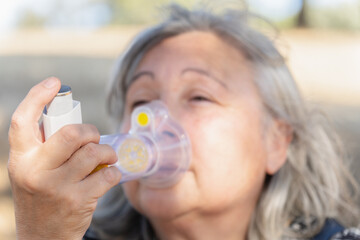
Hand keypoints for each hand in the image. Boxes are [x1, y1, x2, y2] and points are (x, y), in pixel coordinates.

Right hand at [7, 78, 120, 239]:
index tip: (55, 82)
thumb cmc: (42, 196)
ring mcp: (56, 187)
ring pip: (93, 152)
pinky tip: (110, 174)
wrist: (42, 238)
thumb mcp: (32, 171)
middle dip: (90, 131)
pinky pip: (107, 174)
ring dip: (108, 150)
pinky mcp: (78, 201)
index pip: (22, 120)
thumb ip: (45, 148)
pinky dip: (114, 171)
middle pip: (71, 134)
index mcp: (21, 159)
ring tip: (109, 155)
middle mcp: (35, 171)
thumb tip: (73, 121)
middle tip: (95, 137)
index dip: (37, 96)